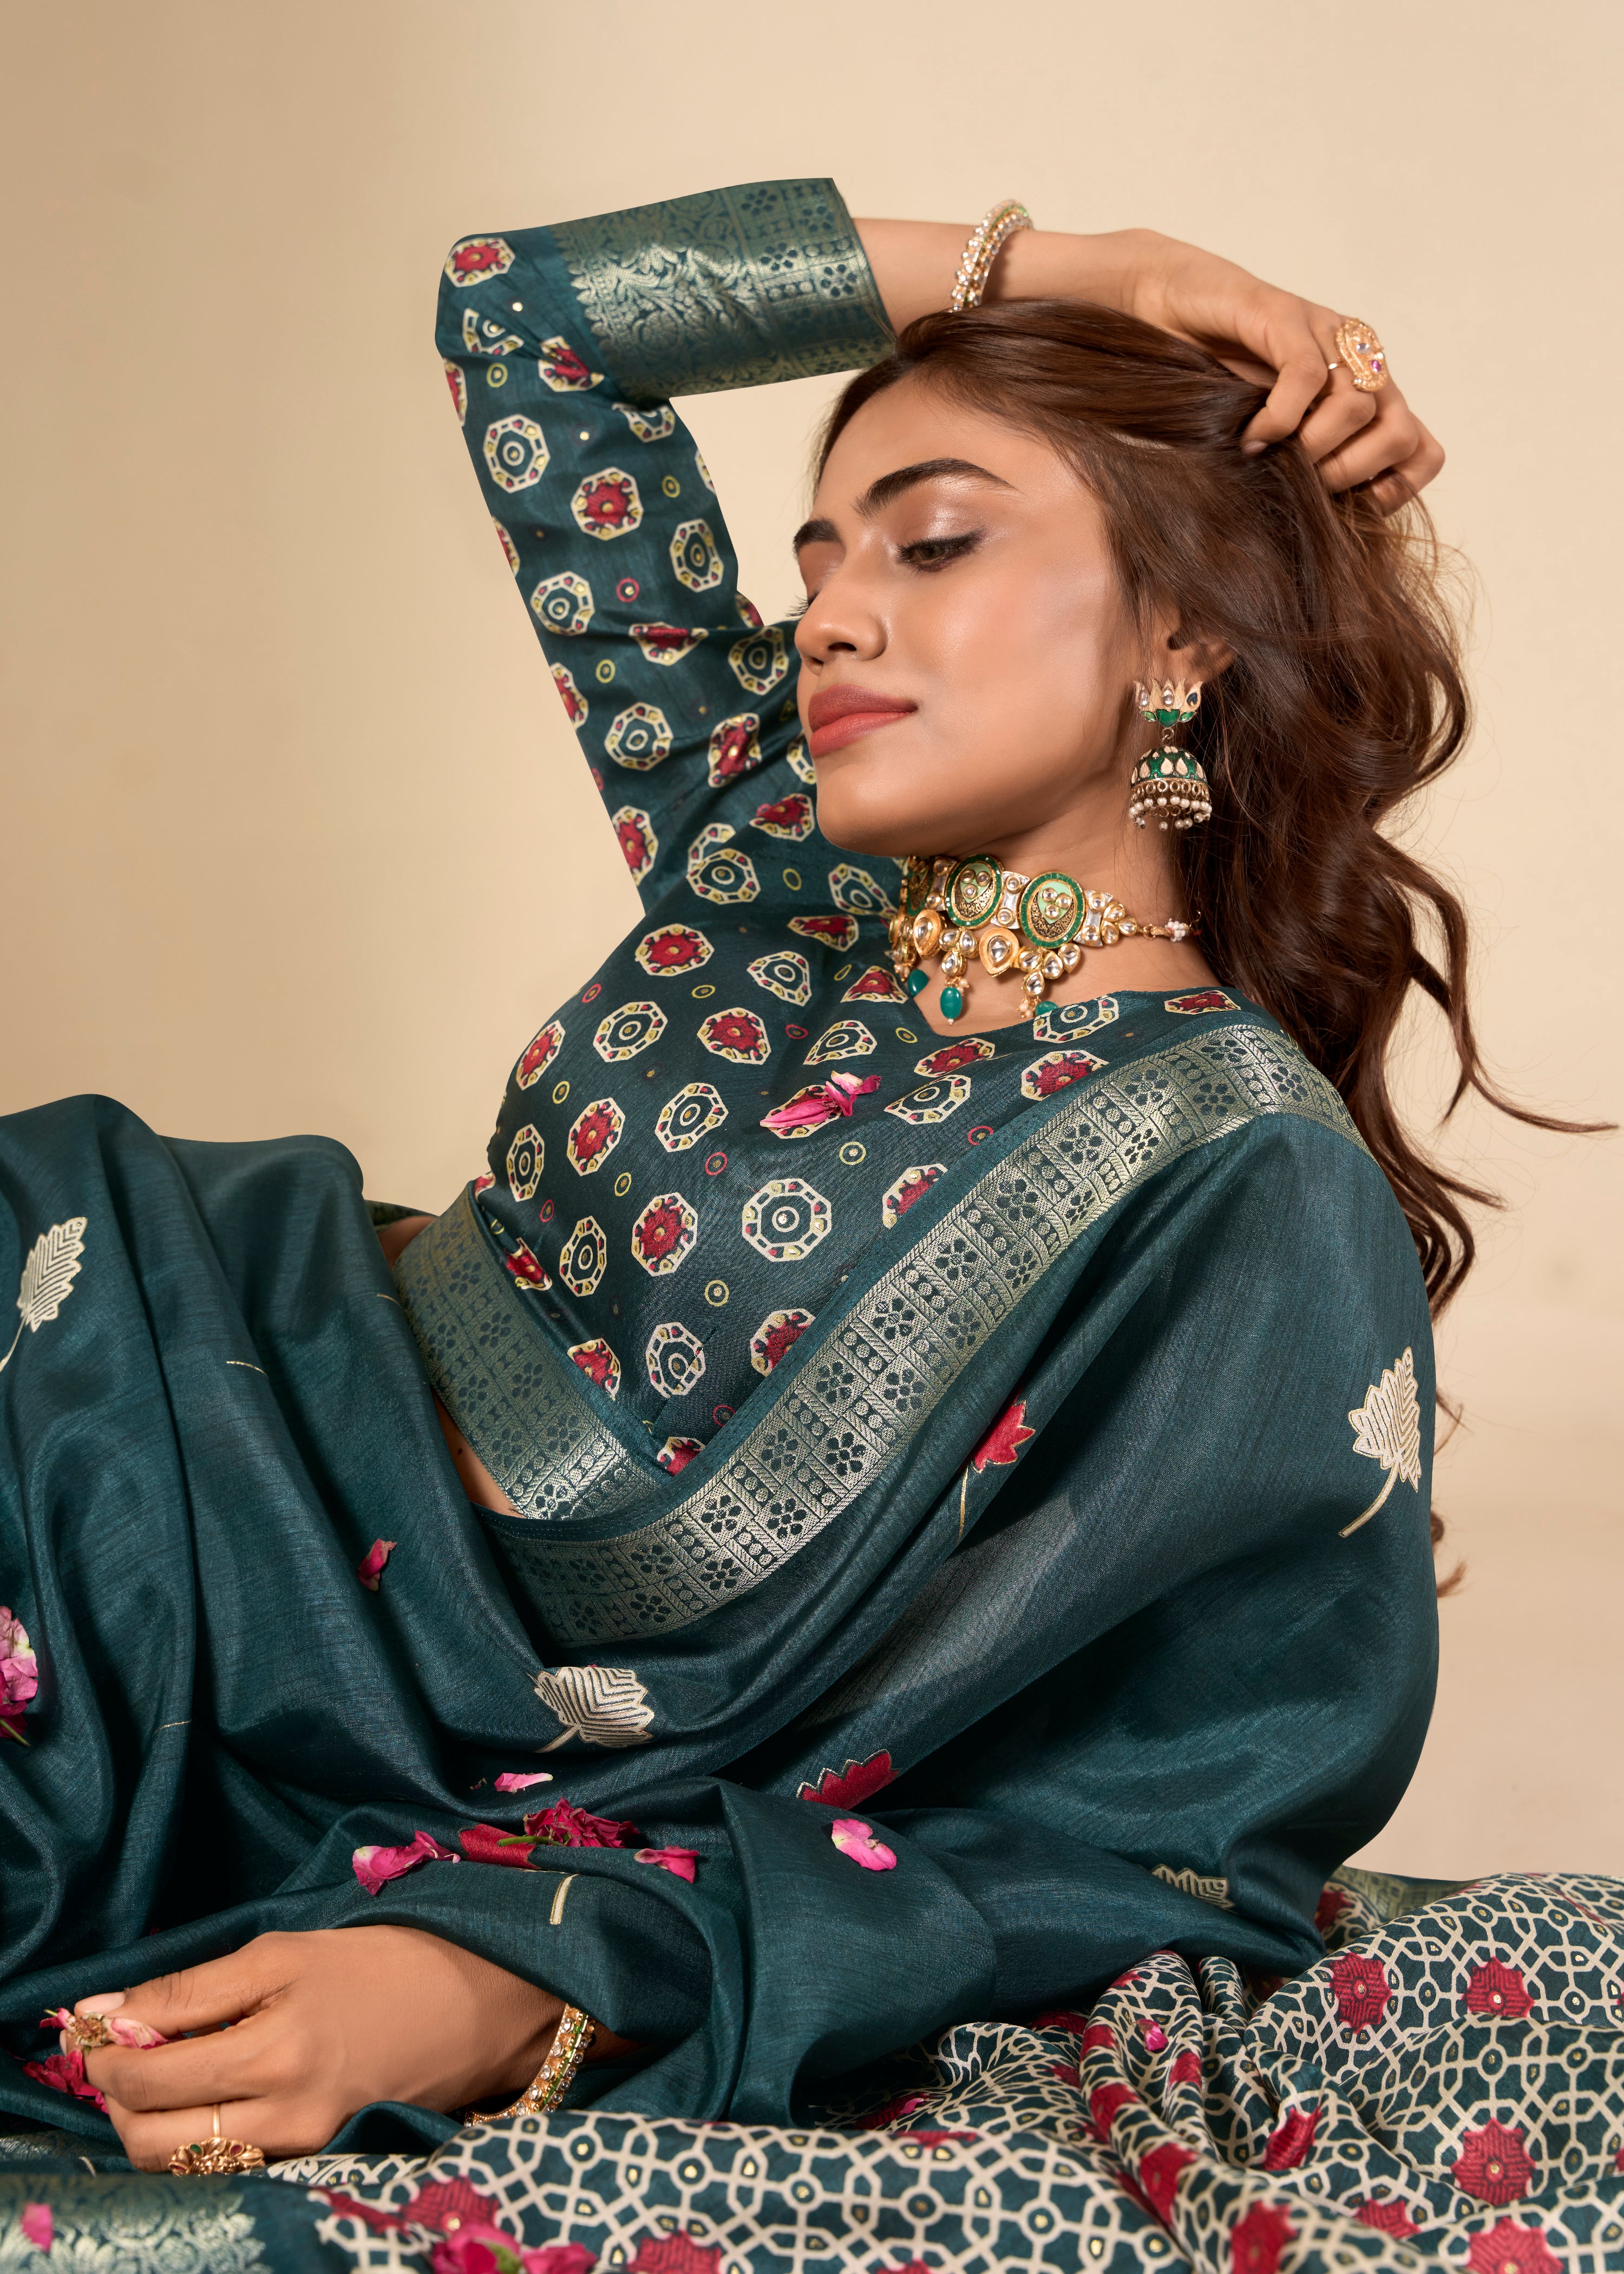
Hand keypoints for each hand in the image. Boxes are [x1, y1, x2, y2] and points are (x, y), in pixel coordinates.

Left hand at [76, 1926, 566, 2167]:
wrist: (476, 2005)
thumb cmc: (379, 1964)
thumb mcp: (281, 1953)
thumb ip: (187, 1990)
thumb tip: (97, 2012)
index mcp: (274, 2050)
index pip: (148, 2075)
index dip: (104, 2052)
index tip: (96, 2026)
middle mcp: (283, 2116)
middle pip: (152, 2139)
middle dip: (118, 2100)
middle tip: (123, 2054)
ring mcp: (300, 2150)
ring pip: (182, 2164)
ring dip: (151, 2123)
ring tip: (166, 2073)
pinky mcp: (313, 2163)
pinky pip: (227, 2167)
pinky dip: (198, 2137)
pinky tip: (211, 2095)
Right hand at [1111, 228, 1442, 513]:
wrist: (1160, 312)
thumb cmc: (1214, 387)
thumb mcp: (1272, 444)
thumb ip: (1304, 473)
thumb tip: (1322, 535)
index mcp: (1365, 394)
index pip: (1422, 449)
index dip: (1393, 489)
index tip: (1343, 507)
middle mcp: (1357, 361)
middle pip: (1400, 431)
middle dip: (1351, 474)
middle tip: (1300, 484)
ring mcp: (1326, 333)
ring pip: (1359, 406)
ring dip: (1312, 448)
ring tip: (1268, 457)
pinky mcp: (1285, 314)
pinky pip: (1307, 375)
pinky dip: (1279, 419)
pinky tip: (1250, 436)